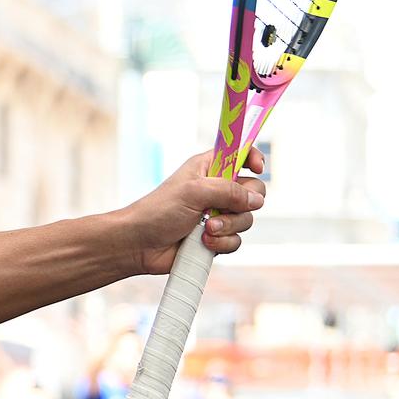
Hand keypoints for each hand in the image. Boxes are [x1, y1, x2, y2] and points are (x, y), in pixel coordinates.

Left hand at [120, 148, 265, 274]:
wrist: (140, 244)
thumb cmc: (159, 211)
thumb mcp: (193, 192)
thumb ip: (228, 190)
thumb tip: (257, 200)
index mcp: (208, 168)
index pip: (239, 154)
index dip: (252, 158)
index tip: (258, 168)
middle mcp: (216, 189)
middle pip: (254, 191)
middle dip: (243, 205)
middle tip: (221, 210)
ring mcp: (218, 214)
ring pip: (246, 219)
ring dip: (228, 227)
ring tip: (205, 230)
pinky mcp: (217, 236)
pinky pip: (237, 240)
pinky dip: (223, 243)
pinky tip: (204, 243)